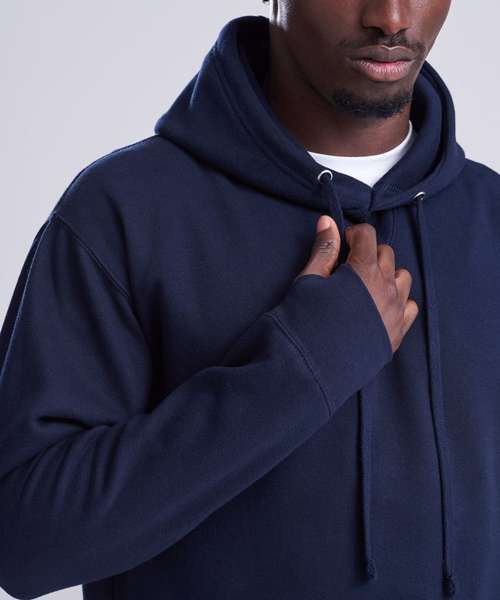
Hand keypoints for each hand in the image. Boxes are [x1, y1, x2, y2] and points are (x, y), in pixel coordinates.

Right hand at [294, 215, 418, 352]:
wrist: (310, 366)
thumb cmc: (304, 320)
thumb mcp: (309, 280)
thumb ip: (324, 249)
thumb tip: (328, 221)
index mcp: (364, 270)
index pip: (368, 235)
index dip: (353, 234)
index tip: (342, 244)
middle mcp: (386, 287)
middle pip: (387, 254)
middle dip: (369, 253)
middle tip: (348, 267)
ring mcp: (394, 311)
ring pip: (403, 278)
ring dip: (387, 274)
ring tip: (366, 286)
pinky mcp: (396, 333)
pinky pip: (410, 307)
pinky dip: (399, 300)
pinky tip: (380, 306)